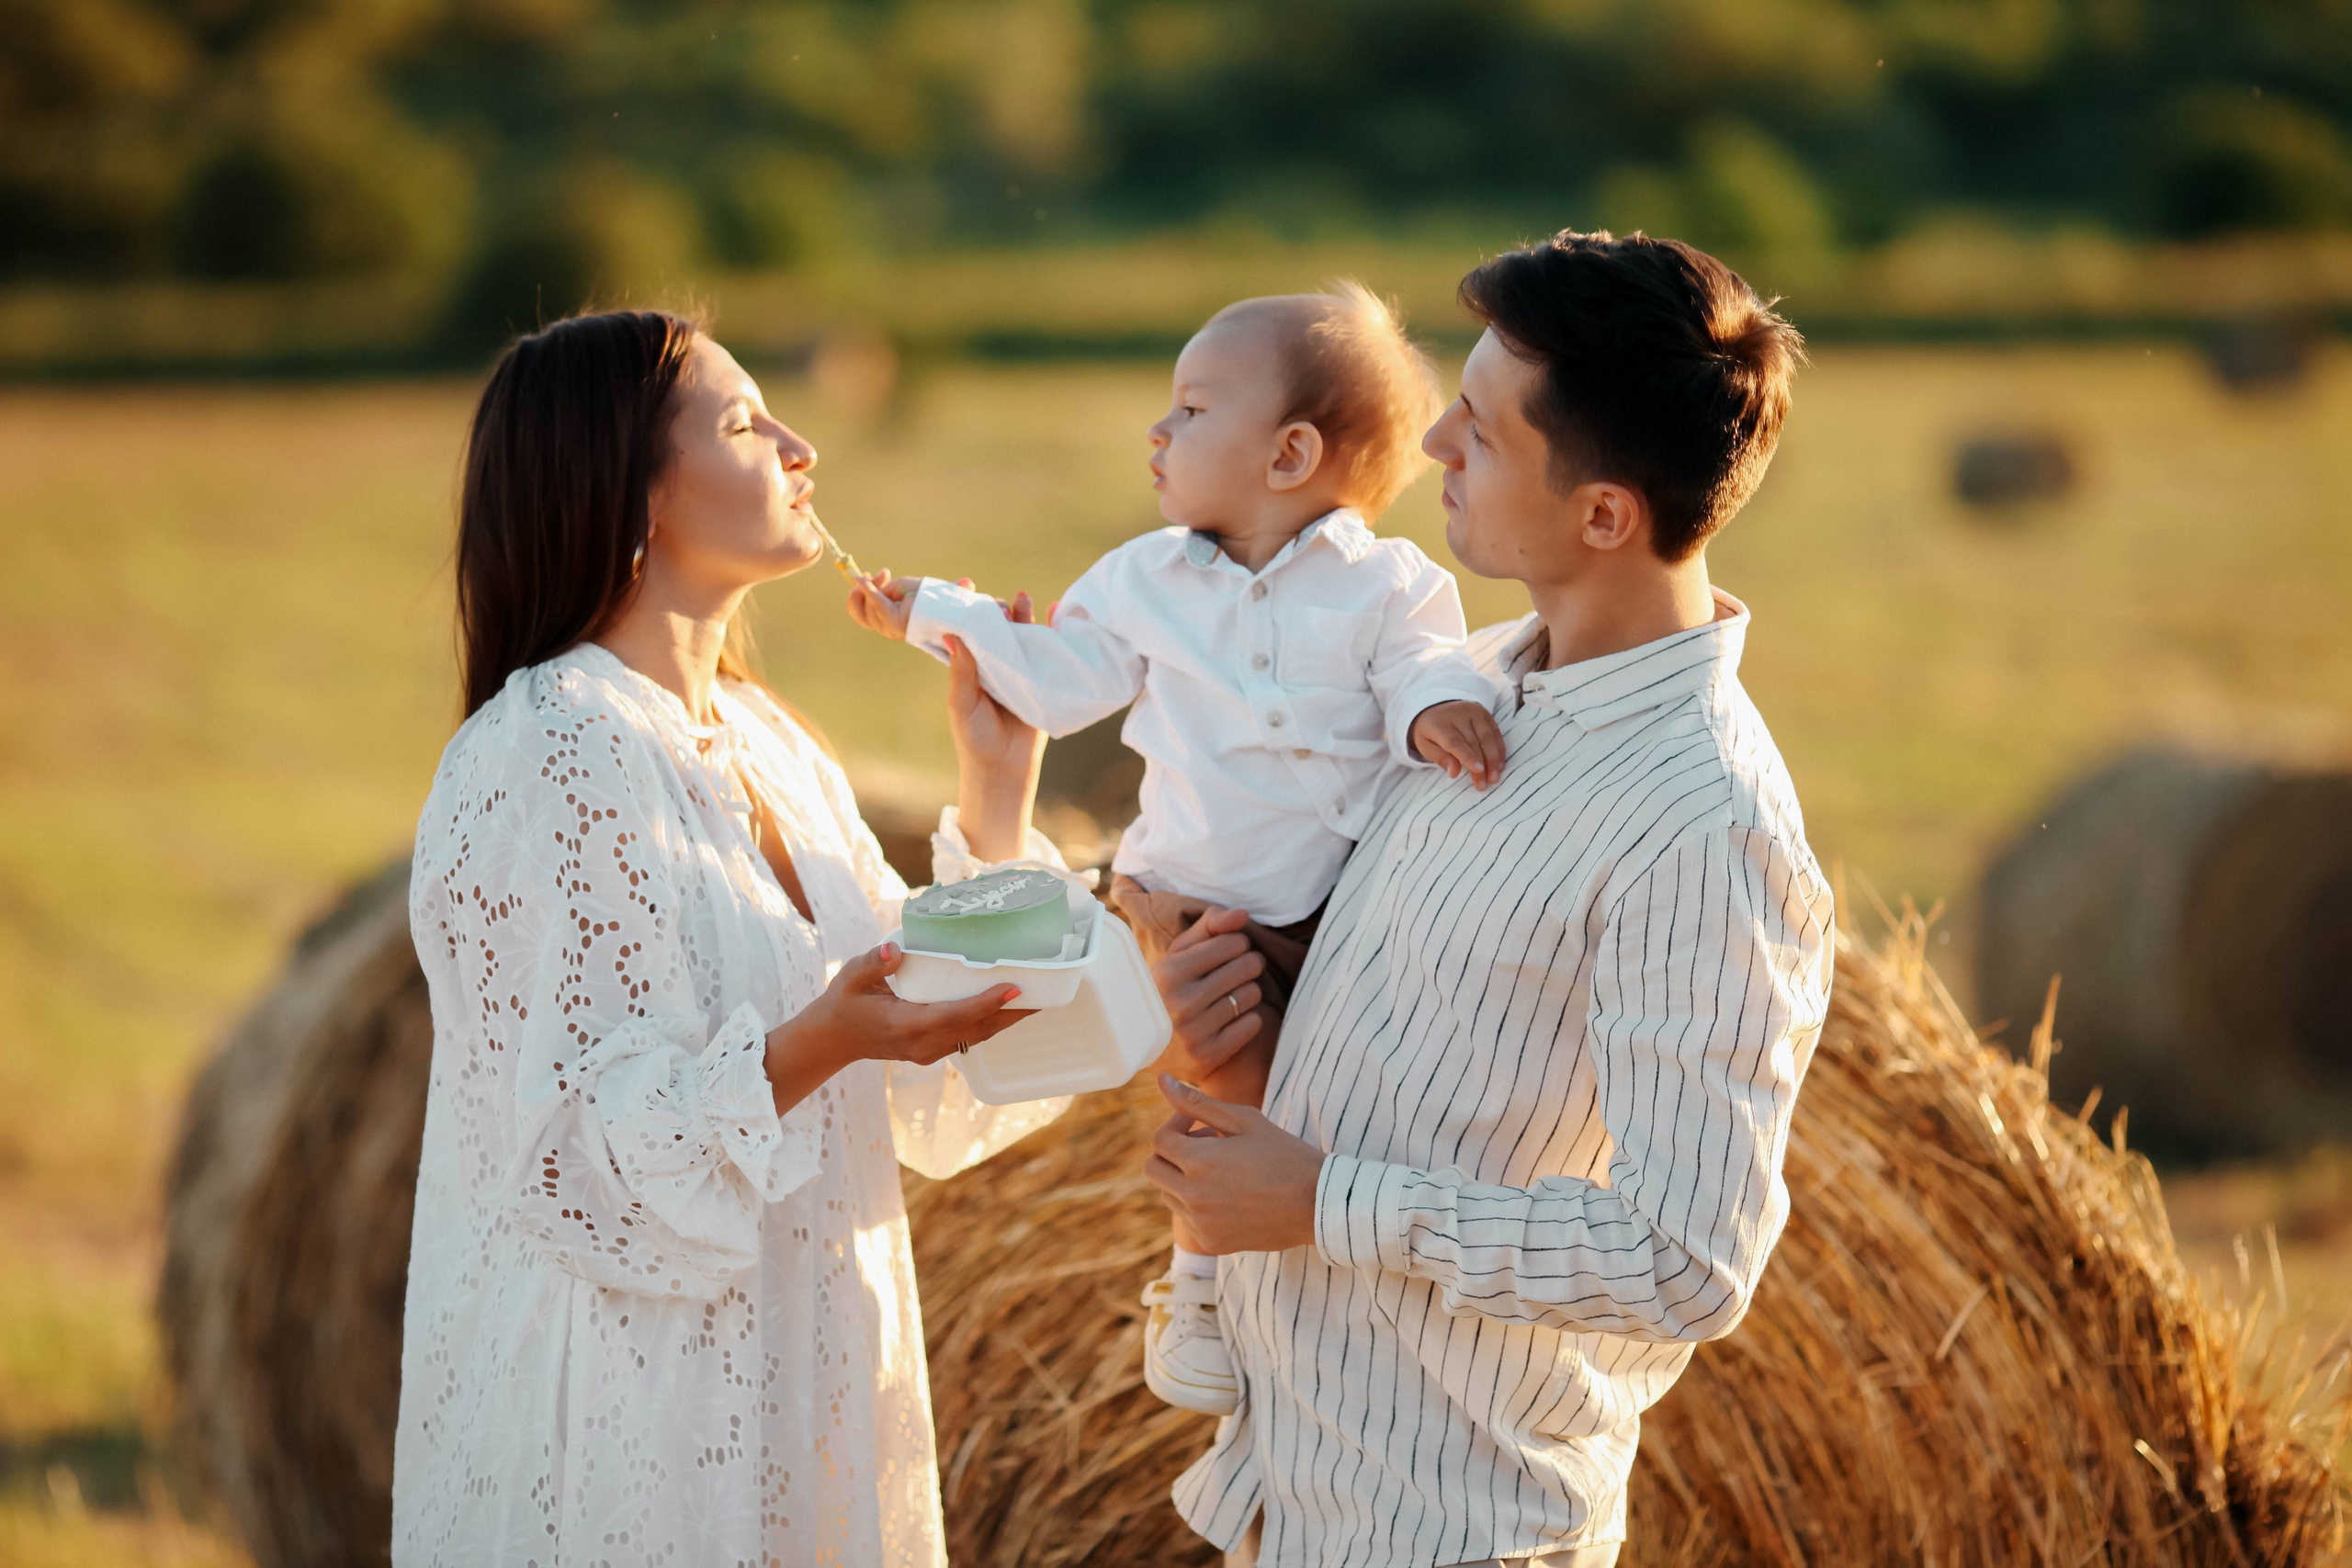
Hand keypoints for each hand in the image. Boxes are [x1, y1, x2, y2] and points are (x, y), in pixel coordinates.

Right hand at [764, 942, 1026, 1114]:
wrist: (833, 1040)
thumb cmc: (843, 1003)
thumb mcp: (850, 977)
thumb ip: (872, 963)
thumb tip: (894, 950)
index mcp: (905, 1025)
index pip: (954, 1015)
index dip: (986, 1003)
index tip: (1014, 988)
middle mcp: (923, 1043)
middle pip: (977, 1029)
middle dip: (1011, 1012)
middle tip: (1043, 992)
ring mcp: (929, 1052)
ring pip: (977, 1036)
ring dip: (1007, 1019)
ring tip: (1037, 998)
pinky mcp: (932, 1050)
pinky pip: (969, 1037)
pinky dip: (990, 1022)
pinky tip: (1008, 1007)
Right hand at [846, 568, 919, 638]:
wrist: (946, 602)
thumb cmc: (925, 594)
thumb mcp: (899, 586)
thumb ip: (879, 587)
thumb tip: (858, 580)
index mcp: (886, 622)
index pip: (861, 612)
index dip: (858, 593)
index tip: (865, 574)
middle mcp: (886, 628)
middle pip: (860, 612)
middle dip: (862, 590)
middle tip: (876, 574)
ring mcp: (890, 628)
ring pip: (866, 608)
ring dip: (870, 588)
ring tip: (883, 576)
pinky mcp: (896, 624)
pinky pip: (877, 605)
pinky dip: (870, 592)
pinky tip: (866, 581)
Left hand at [946, 589, 1045, 862]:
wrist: (1004, 768)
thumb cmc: (975, 736)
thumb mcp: (962, 702)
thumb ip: (962, 670)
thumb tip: (953, 633)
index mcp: (969, 666)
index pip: (965, 630)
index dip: (964, 609)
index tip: (965, 588)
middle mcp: (992, 662)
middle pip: (995, 627)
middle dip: (996, 609)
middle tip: (997, 601)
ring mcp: (1017, 668)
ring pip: (1020, 634)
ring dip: (1022, 614)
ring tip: (1023, 598)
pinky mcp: (1040, 677)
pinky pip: (1047, 649)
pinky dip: (1052, 630)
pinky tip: (1055, 611)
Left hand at [1144, 1074, 1323, 1253]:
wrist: (1318, 1204)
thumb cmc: (1285, 1155)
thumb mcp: (1244, 1120)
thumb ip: (1198, 1103)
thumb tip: (1161, 1079)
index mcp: (1200, 1162)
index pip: (1160, 1140)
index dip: (1176, 1124)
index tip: (1198, 1122)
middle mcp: (1193, 1196)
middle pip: (1154, 1169)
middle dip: (1173, 1151)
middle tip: (1205, 1143)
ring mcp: (1201, 1223)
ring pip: (1168, 1195)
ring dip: (1182, 1177)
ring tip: (1219, 1168)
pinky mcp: (1211, 1243)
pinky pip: (1187, 1219)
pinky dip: (1197, 1204)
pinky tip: (1228, 1194)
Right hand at [1146, 904, 1273, 1105]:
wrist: (1147, 1043)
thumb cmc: (1170, 988)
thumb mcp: (1179, 953)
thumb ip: (1210, 926)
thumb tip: (1243, 914)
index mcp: (1170, 971)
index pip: (1232, 942)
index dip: (1238, 943)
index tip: (1232, 950)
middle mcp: (1181, 1002)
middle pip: (1247, 966)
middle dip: (1249, 964)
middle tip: (1240, 970)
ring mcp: (1195, 1031)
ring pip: (1252, 994)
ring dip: (1249, 991)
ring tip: (1233, 994)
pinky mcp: (1208, 1055)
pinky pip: (1252, 1024)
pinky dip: (1249, 1018)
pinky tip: (1233, 1018)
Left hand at [1409, 700, 1505, 789]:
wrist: (1435, 708)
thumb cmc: (1430, 733)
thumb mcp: (1427, 747)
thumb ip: (1441, 759)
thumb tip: (1454, 773)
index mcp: (1439, 724)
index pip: (1455, 741)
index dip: (1467, 757)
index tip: (1478, 771)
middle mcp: (1458, 714)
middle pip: (1473, 742)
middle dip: (1481, 765)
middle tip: (1483, 785)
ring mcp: (1473, 711)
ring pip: (1487, 737)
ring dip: (1493, 759)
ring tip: (1494, 778)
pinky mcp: (1484, 713)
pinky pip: (1495, 733)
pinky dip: (1499, 750)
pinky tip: (1500, 765)